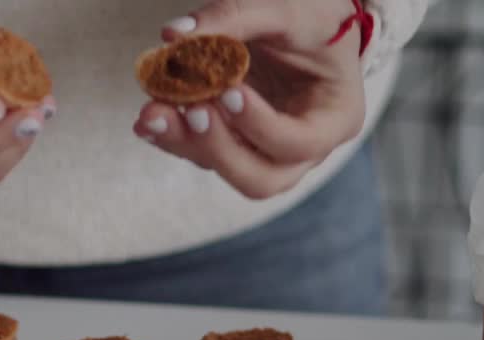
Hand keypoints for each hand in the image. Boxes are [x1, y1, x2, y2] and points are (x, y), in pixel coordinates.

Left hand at [134, 0, 365, 199]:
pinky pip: (203, 150)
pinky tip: (148, 116)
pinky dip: (174, 135)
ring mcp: (267, 151)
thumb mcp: (285, 8)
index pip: (298, 142)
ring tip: (151, 111)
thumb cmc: (312, 15)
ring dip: (184, 143)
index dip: (258, 125)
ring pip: (224, 169)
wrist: (311, 22)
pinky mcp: (235, 143)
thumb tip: (173, 36)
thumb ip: (234, 17)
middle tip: (188, 112)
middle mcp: (303, 148)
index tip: (227, 91)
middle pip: (261, 179)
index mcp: (335, 118)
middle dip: (217, 150)